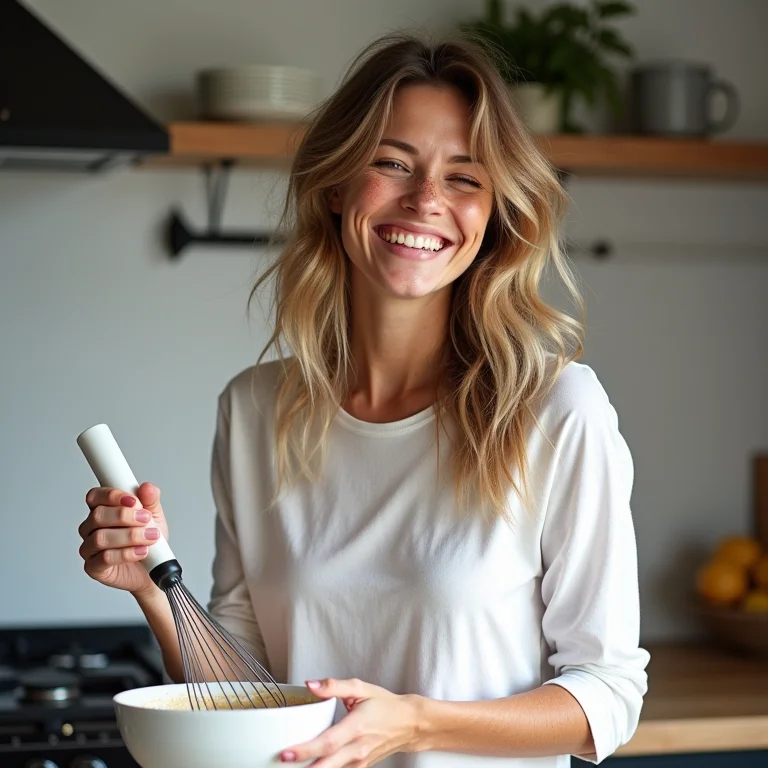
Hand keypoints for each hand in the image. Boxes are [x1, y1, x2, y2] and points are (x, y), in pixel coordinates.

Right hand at [78, 482, 168, 596]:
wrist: (153, 570)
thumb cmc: (149, 542)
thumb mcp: (155, 517)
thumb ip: (150, 501)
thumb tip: (147, 487)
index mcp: (103, 510)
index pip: (95, 496)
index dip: (112, 496)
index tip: (134, 500)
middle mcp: (92, 528)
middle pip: (97, 516)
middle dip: (125, 516)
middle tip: (146, 519)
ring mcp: (90, 548)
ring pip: (101, 538)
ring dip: (129, 536)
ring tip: (150, 537)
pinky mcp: (94, 568)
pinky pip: (104, 559)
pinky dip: (126, 554)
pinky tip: (141, 551)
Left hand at [280, 678, 422, 766]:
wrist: (409, 724)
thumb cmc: (385, 705)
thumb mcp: (361, 688)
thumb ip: (333, 686)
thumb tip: (310, 685)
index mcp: (356, 727)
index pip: (327, 743)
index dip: (305, 750)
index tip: (286, 752)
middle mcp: (357, 749)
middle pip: (326, 765)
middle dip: (303, 767)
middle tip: (280, 763)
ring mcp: (359, 762)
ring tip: (291, 765)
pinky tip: (312, 765)